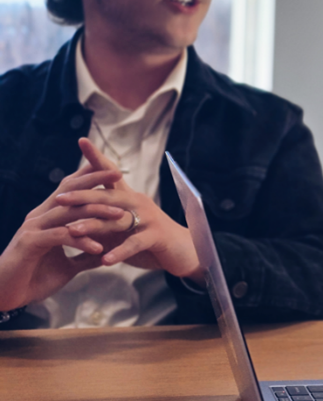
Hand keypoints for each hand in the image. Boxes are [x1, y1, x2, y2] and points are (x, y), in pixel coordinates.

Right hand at [0, 163, 124, 310]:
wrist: (4, 296)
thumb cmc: (33, 279)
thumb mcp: (67, 267)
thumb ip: (85, 255)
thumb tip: (107, 252)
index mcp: (48, 217)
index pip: (71, 190)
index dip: (90, 178)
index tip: (116, 171)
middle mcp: (40, 216)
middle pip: (70, 192)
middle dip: (95, 181)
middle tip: (119, 175)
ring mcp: (34, 228)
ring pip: (68, 213)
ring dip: (96, 213)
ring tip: (120, 216)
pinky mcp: (30, 243)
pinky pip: (60, 236)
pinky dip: (81, 241)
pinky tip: (98, 248)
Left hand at [55, 139, 203, 283]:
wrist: (183, 252)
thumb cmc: (149, 240)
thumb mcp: (123, 229)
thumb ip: (102, 223)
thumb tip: (71, 223)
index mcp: (129, 198)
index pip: (110, 174)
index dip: (96, 157)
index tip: (81, 141)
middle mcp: (139, 202)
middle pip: (108, 196)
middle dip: (83, 196)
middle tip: (60, 198)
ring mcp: (148, 218)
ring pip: (117, 220)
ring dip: (94, 226)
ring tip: (73, 231)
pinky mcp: (156, 236)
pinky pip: (134, 243)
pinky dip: (119, 252)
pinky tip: (105, 260)